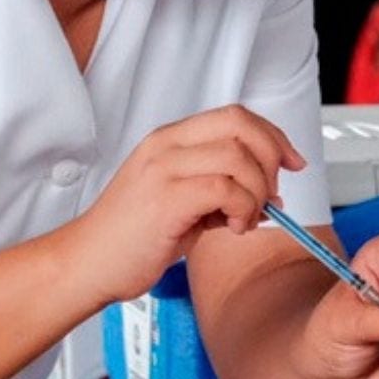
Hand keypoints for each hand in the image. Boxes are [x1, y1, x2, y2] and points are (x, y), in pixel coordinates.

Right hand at [64, 105, 305, 304]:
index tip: (291, 162)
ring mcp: (164, 169)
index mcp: (169, 140)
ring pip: (238, 158)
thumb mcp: (178, 200)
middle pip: (241, 125)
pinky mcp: (166, 198)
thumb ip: (219, 188)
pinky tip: (231, 227)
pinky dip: (242, 209)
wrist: (87, 262)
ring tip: (245, 219)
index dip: (272, 135)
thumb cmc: (129, 237)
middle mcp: (166, 145)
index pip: (234, 116)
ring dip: (257, 192)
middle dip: (272, 158)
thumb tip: (267, 192)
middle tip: (273, 193)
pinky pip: (226, 189)